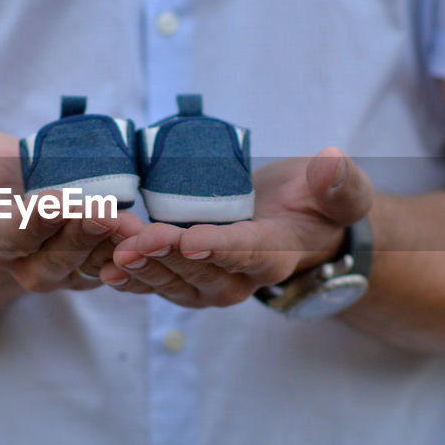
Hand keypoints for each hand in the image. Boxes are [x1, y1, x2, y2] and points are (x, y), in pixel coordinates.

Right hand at [0, 125, 142, 291]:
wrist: (4, 208)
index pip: (15, 230)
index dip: (39, 217)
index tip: (59, 199)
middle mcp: (28, 265)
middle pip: (60, 254)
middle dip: (86, 234)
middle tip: (112, 212)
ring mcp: (66, 272)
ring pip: (95, 264)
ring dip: (119, 249)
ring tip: (143, 227)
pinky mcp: (97, 269)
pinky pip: (121, 268)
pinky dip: (142, 257)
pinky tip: (163, 239)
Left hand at [99, 148, 371, 307]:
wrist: (296, 225)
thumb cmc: (319, 204)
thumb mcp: (344, 192)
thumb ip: (342, 185)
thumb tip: (332, 161)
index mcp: (277, 254)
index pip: (247, 251)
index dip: (219, 246)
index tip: (191, 239)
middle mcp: (241, 279)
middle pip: (198, 268)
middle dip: (160, 251)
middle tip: (127, 233)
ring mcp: (212, 284)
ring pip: (171, 279)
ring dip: (137, 262)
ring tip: (107, 239)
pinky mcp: (188, 280)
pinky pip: (156, 282)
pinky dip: (129, 276)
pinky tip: (101, 266)